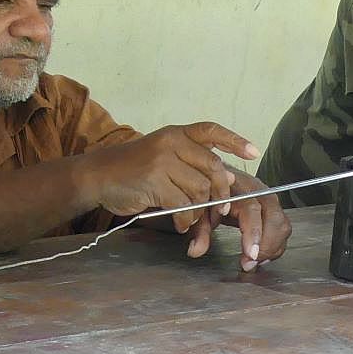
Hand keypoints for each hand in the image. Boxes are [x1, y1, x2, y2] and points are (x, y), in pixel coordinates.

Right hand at [85, 122, 257, 231]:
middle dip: (220, 192)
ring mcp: (162, 160)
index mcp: (176, 133)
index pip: (211, 130)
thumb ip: (192, 164)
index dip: (235, 141)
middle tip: (220, 209)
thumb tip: (229, 178)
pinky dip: (185, 219)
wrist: (98, 176)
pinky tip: (180, 223)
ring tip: (190, 218)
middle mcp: (171, 142)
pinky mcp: (154, 181)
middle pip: (212, 168)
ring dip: (199, 210)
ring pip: (199, 190)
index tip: (254, 153)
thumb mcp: (163, 157)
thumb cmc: (133, 170)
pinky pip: (182, 204)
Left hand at [182, 168, 292, 270]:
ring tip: (253, 262)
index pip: (252, 210)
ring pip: (282, 225)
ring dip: (272, 248)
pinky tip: (260, 256)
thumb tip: (196, 250)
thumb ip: (199, 230)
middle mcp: (258, 192)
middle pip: (274, 219)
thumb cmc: (210, 191)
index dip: (254, 233)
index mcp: (238, 188)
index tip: (250, 254)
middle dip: (266, 246)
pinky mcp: (274, 209)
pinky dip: (275, 246)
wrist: (218, 178)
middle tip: (250, 263)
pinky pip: (283, 229)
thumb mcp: (200, 209)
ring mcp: (269, 200)